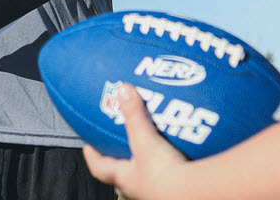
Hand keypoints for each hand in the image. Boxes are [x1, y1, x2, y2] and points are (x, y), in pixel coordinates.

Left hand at [84, 83, 186, 198]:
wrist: (192, 193)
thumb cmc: (163, 175)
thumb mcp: (145, 140)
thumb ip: (134, 114)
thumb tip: (122, 89)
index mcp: (125, 178)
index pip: (100, 168)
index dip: (93, 157)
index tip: (88, 146)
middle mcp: (137, 188)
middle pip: (121, 177)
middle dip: (119, 162)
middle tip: (119, 147)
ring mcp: (154, 191)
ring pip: (142, 178)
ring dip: (143, 165)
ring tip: (149, 148)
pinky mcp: (172, 189)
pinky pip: (164, 176)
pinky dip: (164, 166)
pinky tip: (172, 154)